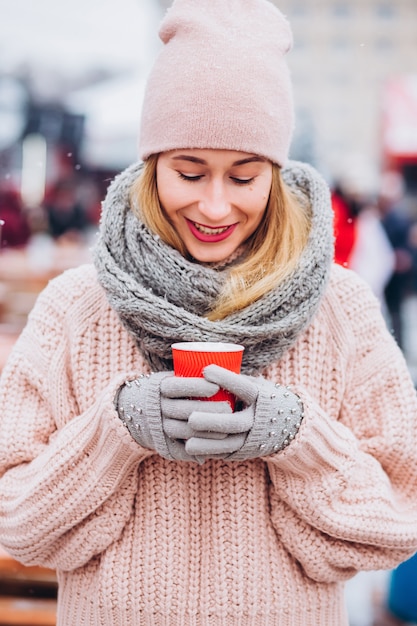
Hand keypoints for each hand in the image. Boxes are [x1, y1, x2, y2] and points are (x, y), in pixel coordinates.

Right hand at [116, 372, 231, 461]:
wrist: (136, 410)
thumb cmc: (167, 390)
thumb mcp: (173, 379)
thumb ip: (192, 377)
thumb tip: (222, 376)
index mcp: (160, 388)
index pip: (176, 386)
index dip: (195, 386)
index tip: (216, 386)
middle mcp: (157, 407)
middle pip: (182, 409)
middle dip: (207, 410)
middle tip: (229, 408)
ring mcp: (159, 425)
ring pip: (181, 430)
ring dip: (205, 431)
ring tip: (226, 428)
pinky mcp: (162, 443)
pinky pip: (178, 449)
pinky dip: (196, 450)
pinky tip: (213, 448)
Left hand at [184, 365, 303, 460]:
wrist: (289, 424)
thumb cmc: (262, 398)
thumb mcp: (256, 386)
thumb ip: (235, 381)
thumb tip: (204, 364)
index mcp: (261, 398)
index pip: (244, 387)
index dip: (226, 378)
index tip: (206, 369)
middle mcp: (258, 419)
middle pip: (234, 422)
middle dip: (211, 421)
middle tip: (190, 417)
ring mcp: (252, 438)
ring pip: (229, 443)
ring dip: (207, 443)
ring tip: (187, 441)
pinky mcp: (245, 451)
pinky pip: (225, 454)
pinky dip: (208, 452)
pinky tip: (191, 449)